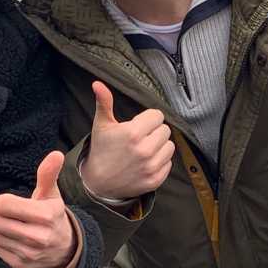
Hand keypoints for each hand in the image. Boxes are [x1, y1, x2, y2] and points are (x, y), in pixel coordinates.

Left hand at [0, 151, 76, 267]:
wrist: (63, 250)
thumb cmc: (52, 217)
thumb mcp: (51, 195)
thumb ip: (48, 174)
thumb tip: (56, 154)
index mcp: (46, 215)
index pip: (2, 205)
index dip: (4, 201)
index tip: (12, 203)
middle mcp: (39, 237)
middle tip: (11, 215)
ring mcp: (29, 254)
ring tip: (14, 226)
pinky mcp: (20, 265)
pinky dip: (1, 242)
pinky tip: (14, 239)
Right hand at [80, 81, 173, 199]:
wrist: (97, 183)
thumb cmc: (101, 151)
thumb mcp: (101, 125)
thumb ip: (104, 102)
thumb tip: (98, 84)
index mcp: (133, 133)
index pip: (157, 116)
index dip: (148, 119)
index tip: (138, 125)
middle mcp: (144, 150)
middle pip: (165, 130)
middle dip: (154, 132)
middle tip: (140, 138)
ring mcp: (150, 166)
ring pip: (170, 146)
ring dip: (159, 146)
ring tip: (144, 149)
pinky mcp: (155, 179)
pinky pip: (169, 163)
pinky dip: (160, 162)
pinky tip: (146, 162)